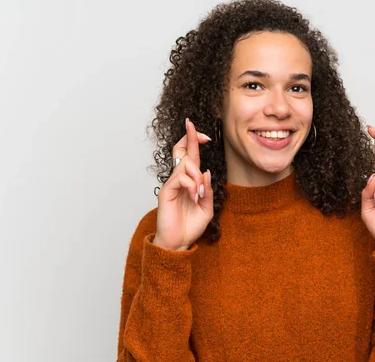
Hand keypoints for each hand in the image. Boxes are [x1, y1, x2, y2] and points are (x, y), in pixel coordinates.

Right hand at [154, 118, 213, 250]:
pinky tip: (194, 198)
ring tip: (200, 195)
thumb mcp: (207, 207)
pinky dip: (191, 186)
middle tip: (197, 130)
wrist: (179, 243)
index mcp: (189, 181)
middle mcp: (179, 179)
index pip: (190, 156)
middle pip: (181, 150)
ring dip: (197, 176)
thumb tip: (206, 172)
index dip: (195, 142)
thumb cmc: (190, 226)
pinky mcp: (166, 191)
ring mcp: (171, 184)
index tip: (205, 136)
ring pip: (185, 164)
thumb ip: (208, 190)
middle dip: (190, 137)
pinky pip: (180, 178)